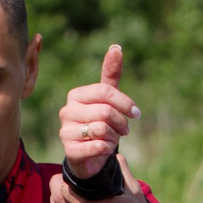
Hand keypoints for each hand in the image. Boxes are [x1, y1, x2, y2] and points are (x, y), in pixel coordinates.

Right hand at [59, 44, 137, 180]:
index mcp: (76, 95)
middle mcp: (67, 111)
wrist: (89, 155)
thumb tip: (116, 47)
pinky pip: (97, 146)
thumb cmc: (100, 123)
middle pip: (105, 111)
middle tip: (124, 130)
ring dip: (114, 136)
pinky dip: (107, 149)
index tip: (136, 114)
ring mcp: (65, 131)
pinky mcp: (69, 150)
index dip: (125, 103)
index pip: (105, 92)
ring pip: (101, 129)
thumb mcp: (108, 99)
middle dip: (121, 123)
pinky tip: (104, 149)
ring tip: (111, 138)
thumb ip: (110, 74)